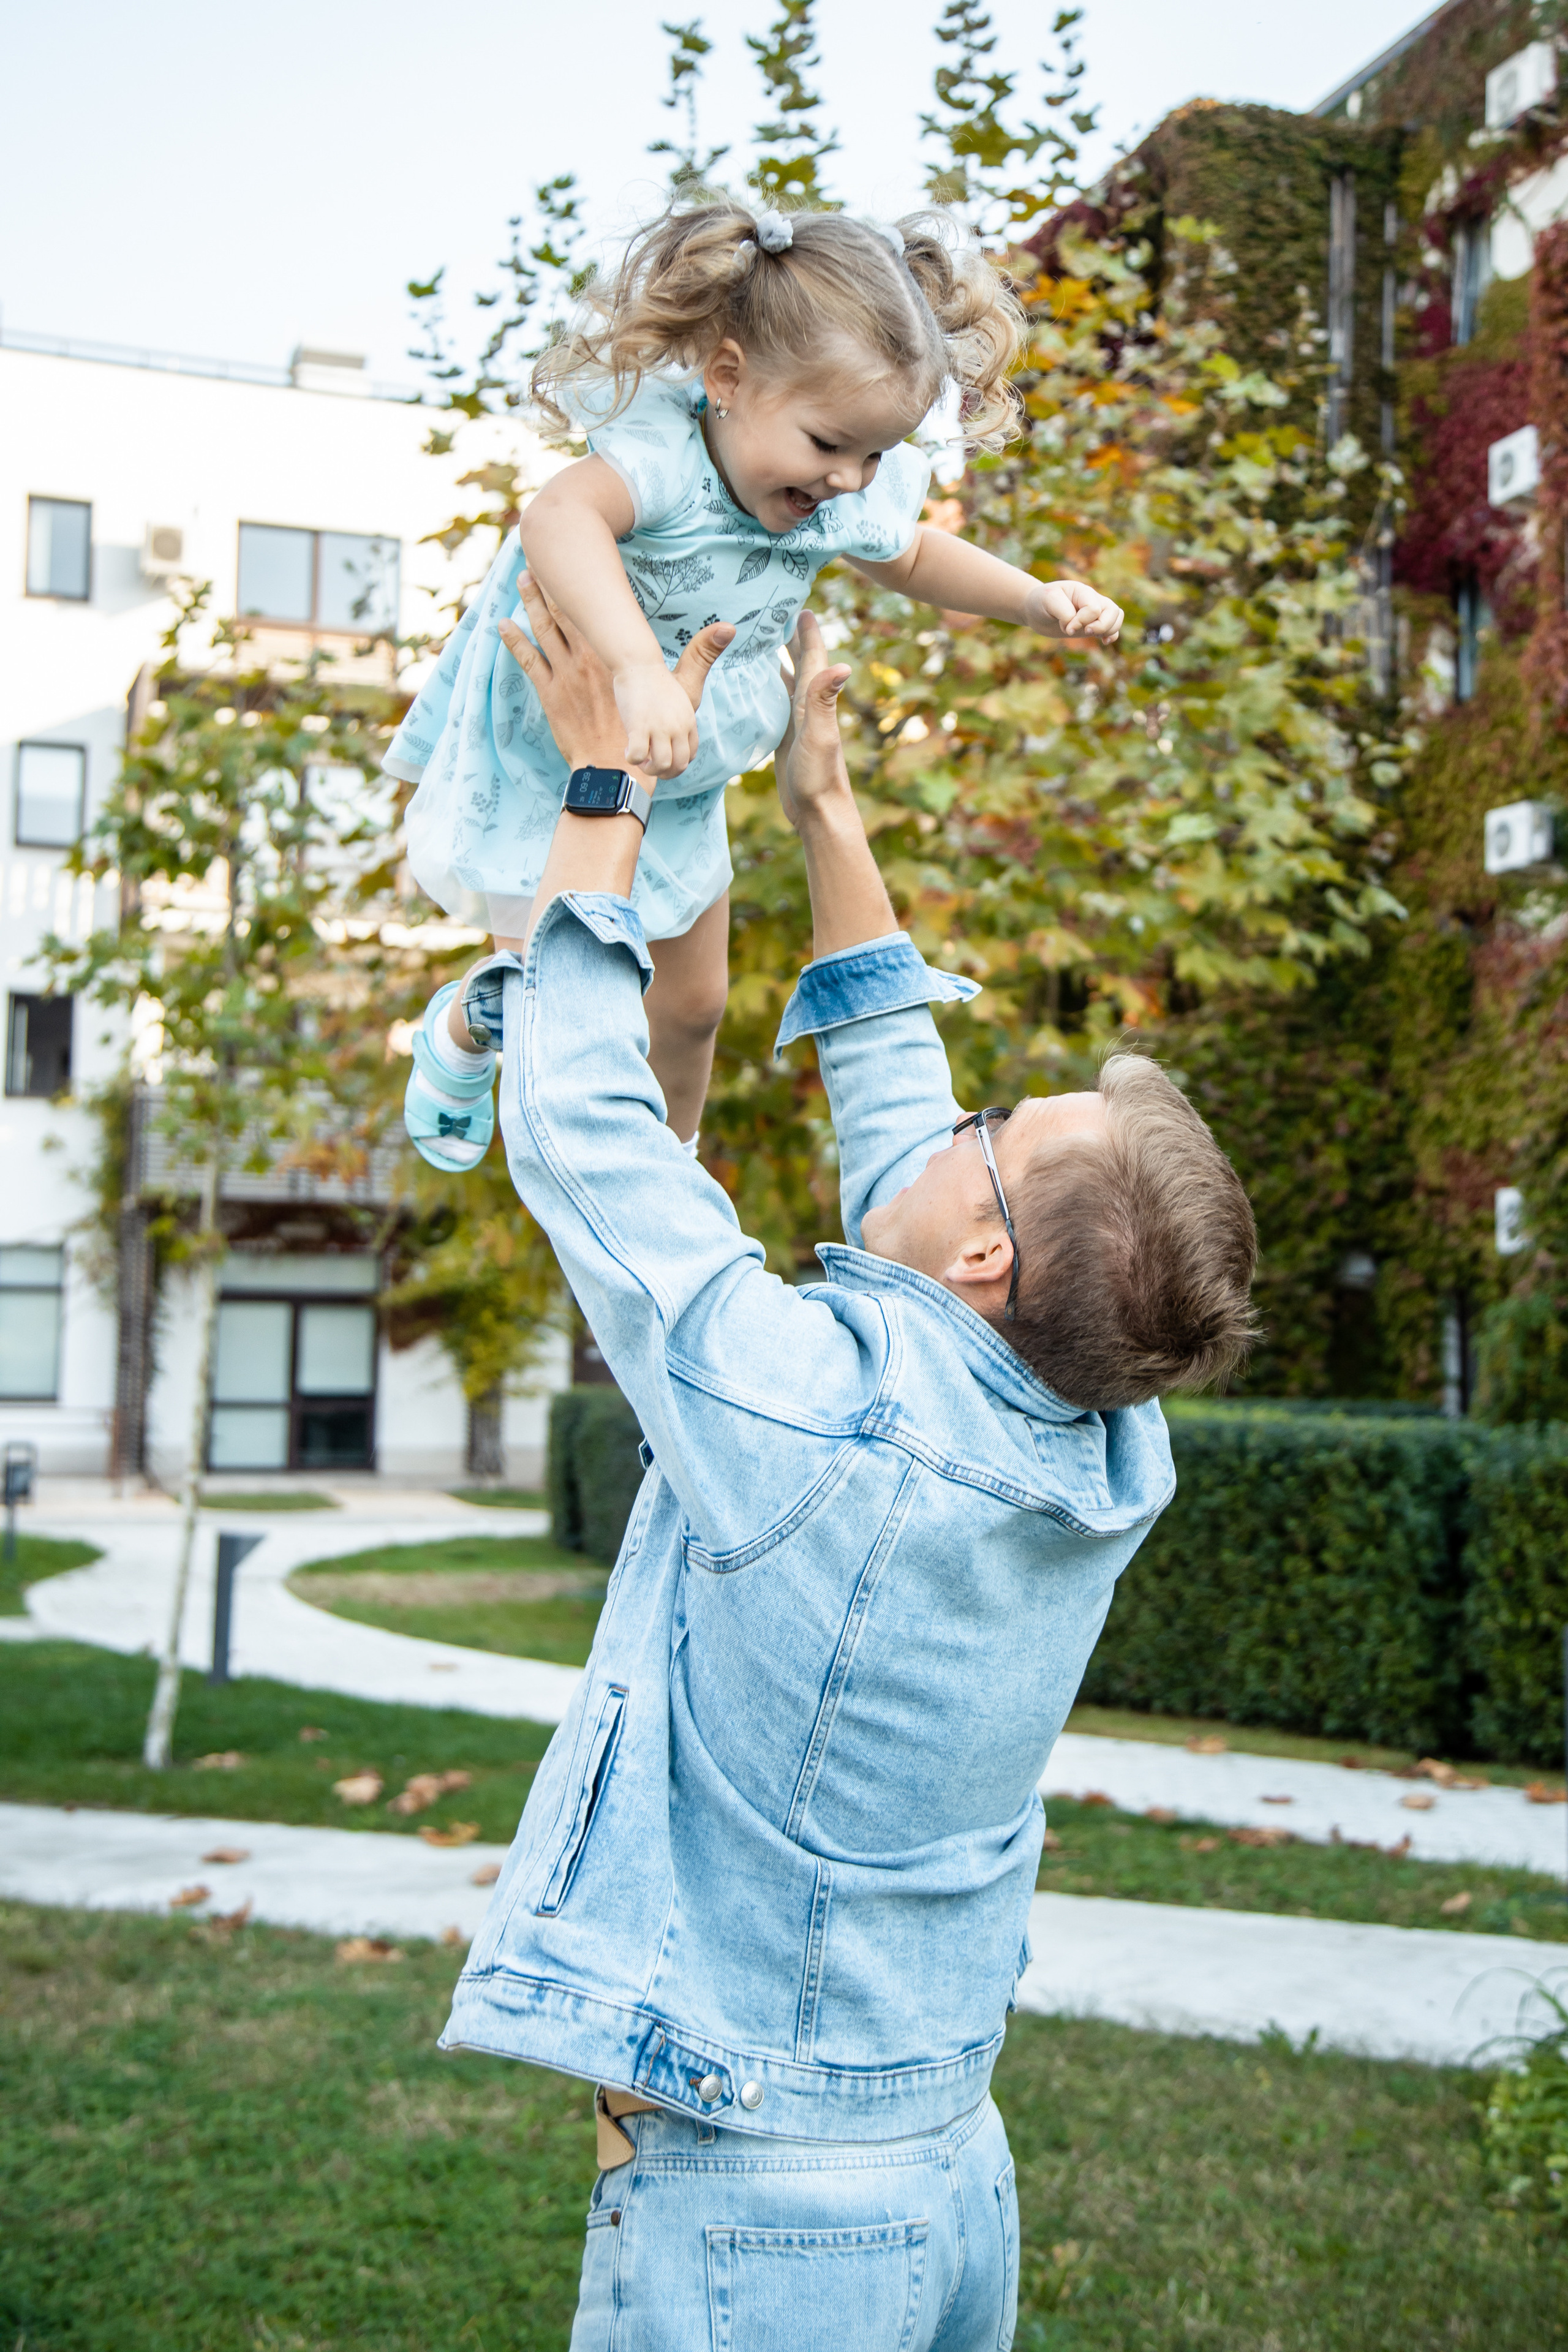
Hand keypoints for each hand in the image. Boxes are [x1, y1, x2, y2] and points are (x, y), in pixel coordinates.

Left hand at [497, 574, 730, 770]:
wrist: (617, 771)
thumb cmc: (650, 736)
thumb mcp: (682, 696)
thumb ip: (701, 656)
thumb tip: (729, 625)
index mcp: (617, 656)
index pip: (600, 610)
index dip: (586, 584)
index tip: (577, 556)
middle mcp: (589, 659)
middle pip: (566, 613)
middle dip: (552, 583)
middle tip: (536, 555)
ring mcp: (566, 676)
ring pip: (544, 629)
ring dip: (532, 602)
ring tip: (522, 577)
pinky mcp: (550, 694)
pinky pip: (527, 661)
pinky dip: (514, 640)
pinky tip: (502, 622)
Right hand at [614, 661, 701, 777]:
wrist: (640, 664)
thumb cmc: (654, 683)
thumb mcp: (677, 703)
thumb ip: (677, 723)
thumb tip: (669, 744)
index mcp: (688, 721)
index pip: (690, 755)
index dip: (676, 763)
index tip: (663, 757)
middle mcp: (678, 727)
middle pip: (679, 765)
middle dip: (664, 773)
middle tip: (650, 764)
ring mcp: (660, 727)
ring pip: (662, 765)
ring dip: (649, 769)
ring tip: (640, 759)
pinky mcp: (639, 726)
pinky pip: (638, 756)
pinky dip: (632, 759)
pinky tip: (627, 749)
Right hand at [776, 611, 852, 832]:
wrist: (818, 813)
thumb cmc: (820, 777)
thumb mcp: (820, 735)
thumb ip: (825, 701)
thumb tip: (842, 664)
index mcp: (815, 701)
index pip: (812, 657)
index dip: (807, 632)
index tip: (799, 606)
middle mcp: (808, 707)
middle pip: (800, 664)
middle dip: (791, 638)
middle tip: (777, 613)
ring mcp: (797, 722)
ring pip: (787, 681)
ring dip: (778, 660)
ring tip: (763, 640)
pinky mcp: (785, 738)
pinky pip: (775, 704)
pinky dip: (767, 688)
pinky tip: (756, 685)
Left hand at [1030, 578, 1123, 644]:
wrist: (1036, 610)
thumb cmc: (1042, 602)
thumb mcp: (1048, 600)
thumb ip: (1063, 611)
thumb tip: (1074, 627)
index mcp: (1082, 591)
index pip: (1094, 608)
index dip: (1082, 621)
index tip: (1066, 628)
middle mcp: (1093, 599)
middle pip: (1113, 611)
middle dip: (1101, 626)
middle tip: (1085, 632)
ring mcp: (1095, 611)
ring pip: (1116, 617)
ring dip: (1109, 630)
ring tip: (1093, 635)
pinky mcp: (1093, 624)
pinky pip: (1113, 628)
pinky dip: (1112, 635)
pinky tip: (1103, 642)